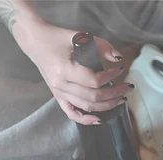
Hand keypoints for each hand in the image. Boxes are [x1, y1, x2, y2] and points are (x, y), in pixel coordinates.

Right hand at [14, 19, 133, 124]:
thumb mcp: (80, 36)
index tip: (120, 69)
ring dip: (107, 105)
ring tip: (121, 99)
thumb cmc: (57, 37)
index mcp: (64, 70)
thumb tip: (119, 59)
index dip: (111, 77)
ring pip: (86, 107)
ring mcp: (58, 93)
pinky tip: (99, 120)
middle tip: (127, 87)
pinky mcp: (57, 96)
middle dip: (115, 94)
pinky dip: (85, 119)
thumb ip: (102, 46)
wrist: (35, 40)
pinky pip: (71, 113)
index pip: (94, 81)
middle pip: (93, 97)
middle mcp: (60, 85)